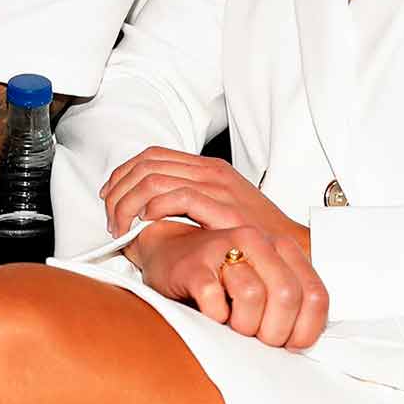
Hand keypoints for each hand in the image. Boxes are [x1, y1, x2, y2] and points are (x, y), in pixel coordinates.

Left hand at [102, 147, 309, 257]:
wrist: (294, 247)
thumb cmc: (255, 234)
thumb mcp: (220, 206)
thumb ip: (189, 201)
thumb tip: (149, 210)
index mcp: (205, 166)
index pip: (151, 156)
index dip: (123, 173)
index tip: (109, 196)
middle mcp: (208, 170)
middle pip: (146, 165)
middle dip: (119, 190)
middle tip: (111, 217)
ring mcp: (216, 187)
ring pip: (154, 179)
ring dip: (129, 203)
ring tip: (122, 227)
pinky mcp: (223, 207)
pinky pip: (178, 197)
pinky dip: (154, 208)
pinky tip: (145, 223)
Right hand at [132, 220, 327, 348]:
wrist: (169, 255)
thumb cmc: (220, 278)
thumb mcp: (263, 284)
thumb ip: (289, 303)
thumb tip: (306, 343)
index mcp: (281, 248)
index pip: (315, 295)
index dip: (305, 329)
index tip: (289, 342)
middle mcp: (256, 241)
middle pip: (287, 295)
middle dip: (274, 330)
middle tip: (257, 337)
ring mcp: (223, 247)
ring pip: (253, 296)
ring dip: (243, 324)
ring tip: (232, 322)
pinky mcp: (195, 264)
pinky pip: (214, 301)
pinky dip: (215, 318)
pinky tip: (211, 312)